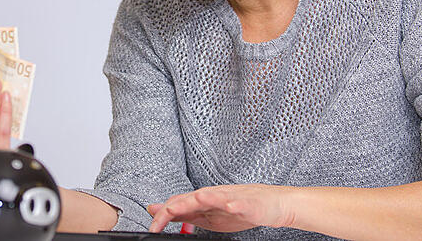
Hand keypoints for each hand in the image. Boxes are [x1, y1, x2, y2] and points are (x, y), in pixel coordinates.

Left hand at [146, 184, 294, 232]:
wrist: (271, 204)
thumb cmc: (240, 208)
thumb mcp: (208, 214)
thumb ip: (184, 212)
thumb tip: (159, 211)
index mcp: (202, 199)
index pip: (177, 204)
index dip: (160, 215)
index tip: (150, 228)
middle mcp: (212, 195)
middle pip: (186, 199)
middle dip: (169, 210)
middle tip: (155, 223)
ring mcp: (228, 197)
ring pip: (207, 196)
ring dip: (192, 201)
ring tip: (177, 207)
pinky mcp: (245, 202)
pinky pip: (235, 203)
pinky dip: (228, 204)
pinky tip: (225, 207)